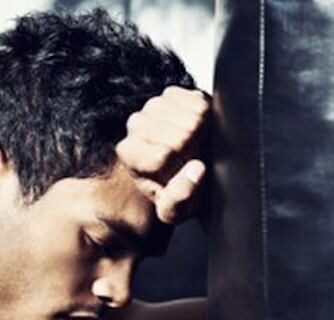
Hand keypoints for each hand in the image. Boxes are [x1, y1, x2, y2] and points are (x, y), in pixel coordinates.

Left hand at [115, 86, 210, 223]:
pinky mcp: (172, 93)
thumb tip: (196, 170)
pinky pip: (198, 101)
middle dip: (194, 151)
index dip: (182, 167)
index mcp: (129, 154)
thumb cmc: (177, 192)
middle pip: (182, 135)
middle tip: (192, 158)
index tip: (182, 171)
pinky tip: (196, 128)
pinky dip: (204, 117)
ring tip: (195, 145)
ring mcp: (153, 106)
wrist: (184, 174)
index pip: (163, 155)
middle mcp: (136, 125)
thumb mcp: (175, 210)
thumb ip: (179, 198)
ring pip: (192, 117)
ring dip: (201, 134)